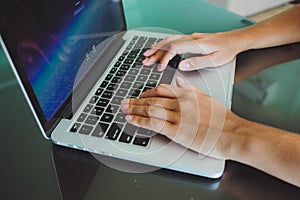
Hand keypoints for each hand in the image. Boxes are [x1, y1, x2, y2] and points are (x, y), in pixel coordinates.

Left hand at [121, 77, 242, 158]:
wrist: (232, 134)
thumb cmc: (223, 119)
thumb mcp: (207, 98)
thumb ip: (191, 89)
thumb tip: (179, 80)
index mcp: (188, 94)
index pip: (162, 89)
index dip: (148, 92)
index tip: (141, 96)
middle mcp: (181, 103)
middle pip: (153, 98)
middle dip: (136, 100)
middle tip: (125, 101)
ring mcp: (178, 117)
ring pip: (150, 109)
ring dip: (134, 109)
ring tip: (124, 109)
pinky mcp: (177, 132)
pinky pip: (154, 124)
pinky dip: (140, 121)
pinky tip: (131, 120)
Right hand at [142, 31, 245, 70]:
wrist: (234, 40)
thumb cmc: (227, 50)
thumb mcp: (215, 60)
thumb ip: (197, 63)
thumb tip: (182, 66)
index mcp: (197, 44)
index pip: (175, 48)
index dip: (165, 58)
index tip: (159, 67)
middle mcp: (192, 38)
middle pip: (168, 43)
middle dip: (155, 52)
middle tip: (145, 61)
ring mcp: (190, 37)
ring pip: (170, 40)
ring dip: (157, 47)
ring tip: (147, 55)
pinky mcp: (191, 38)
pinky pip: (174, 40)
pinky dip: (164, 44)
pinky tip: (159, 48)